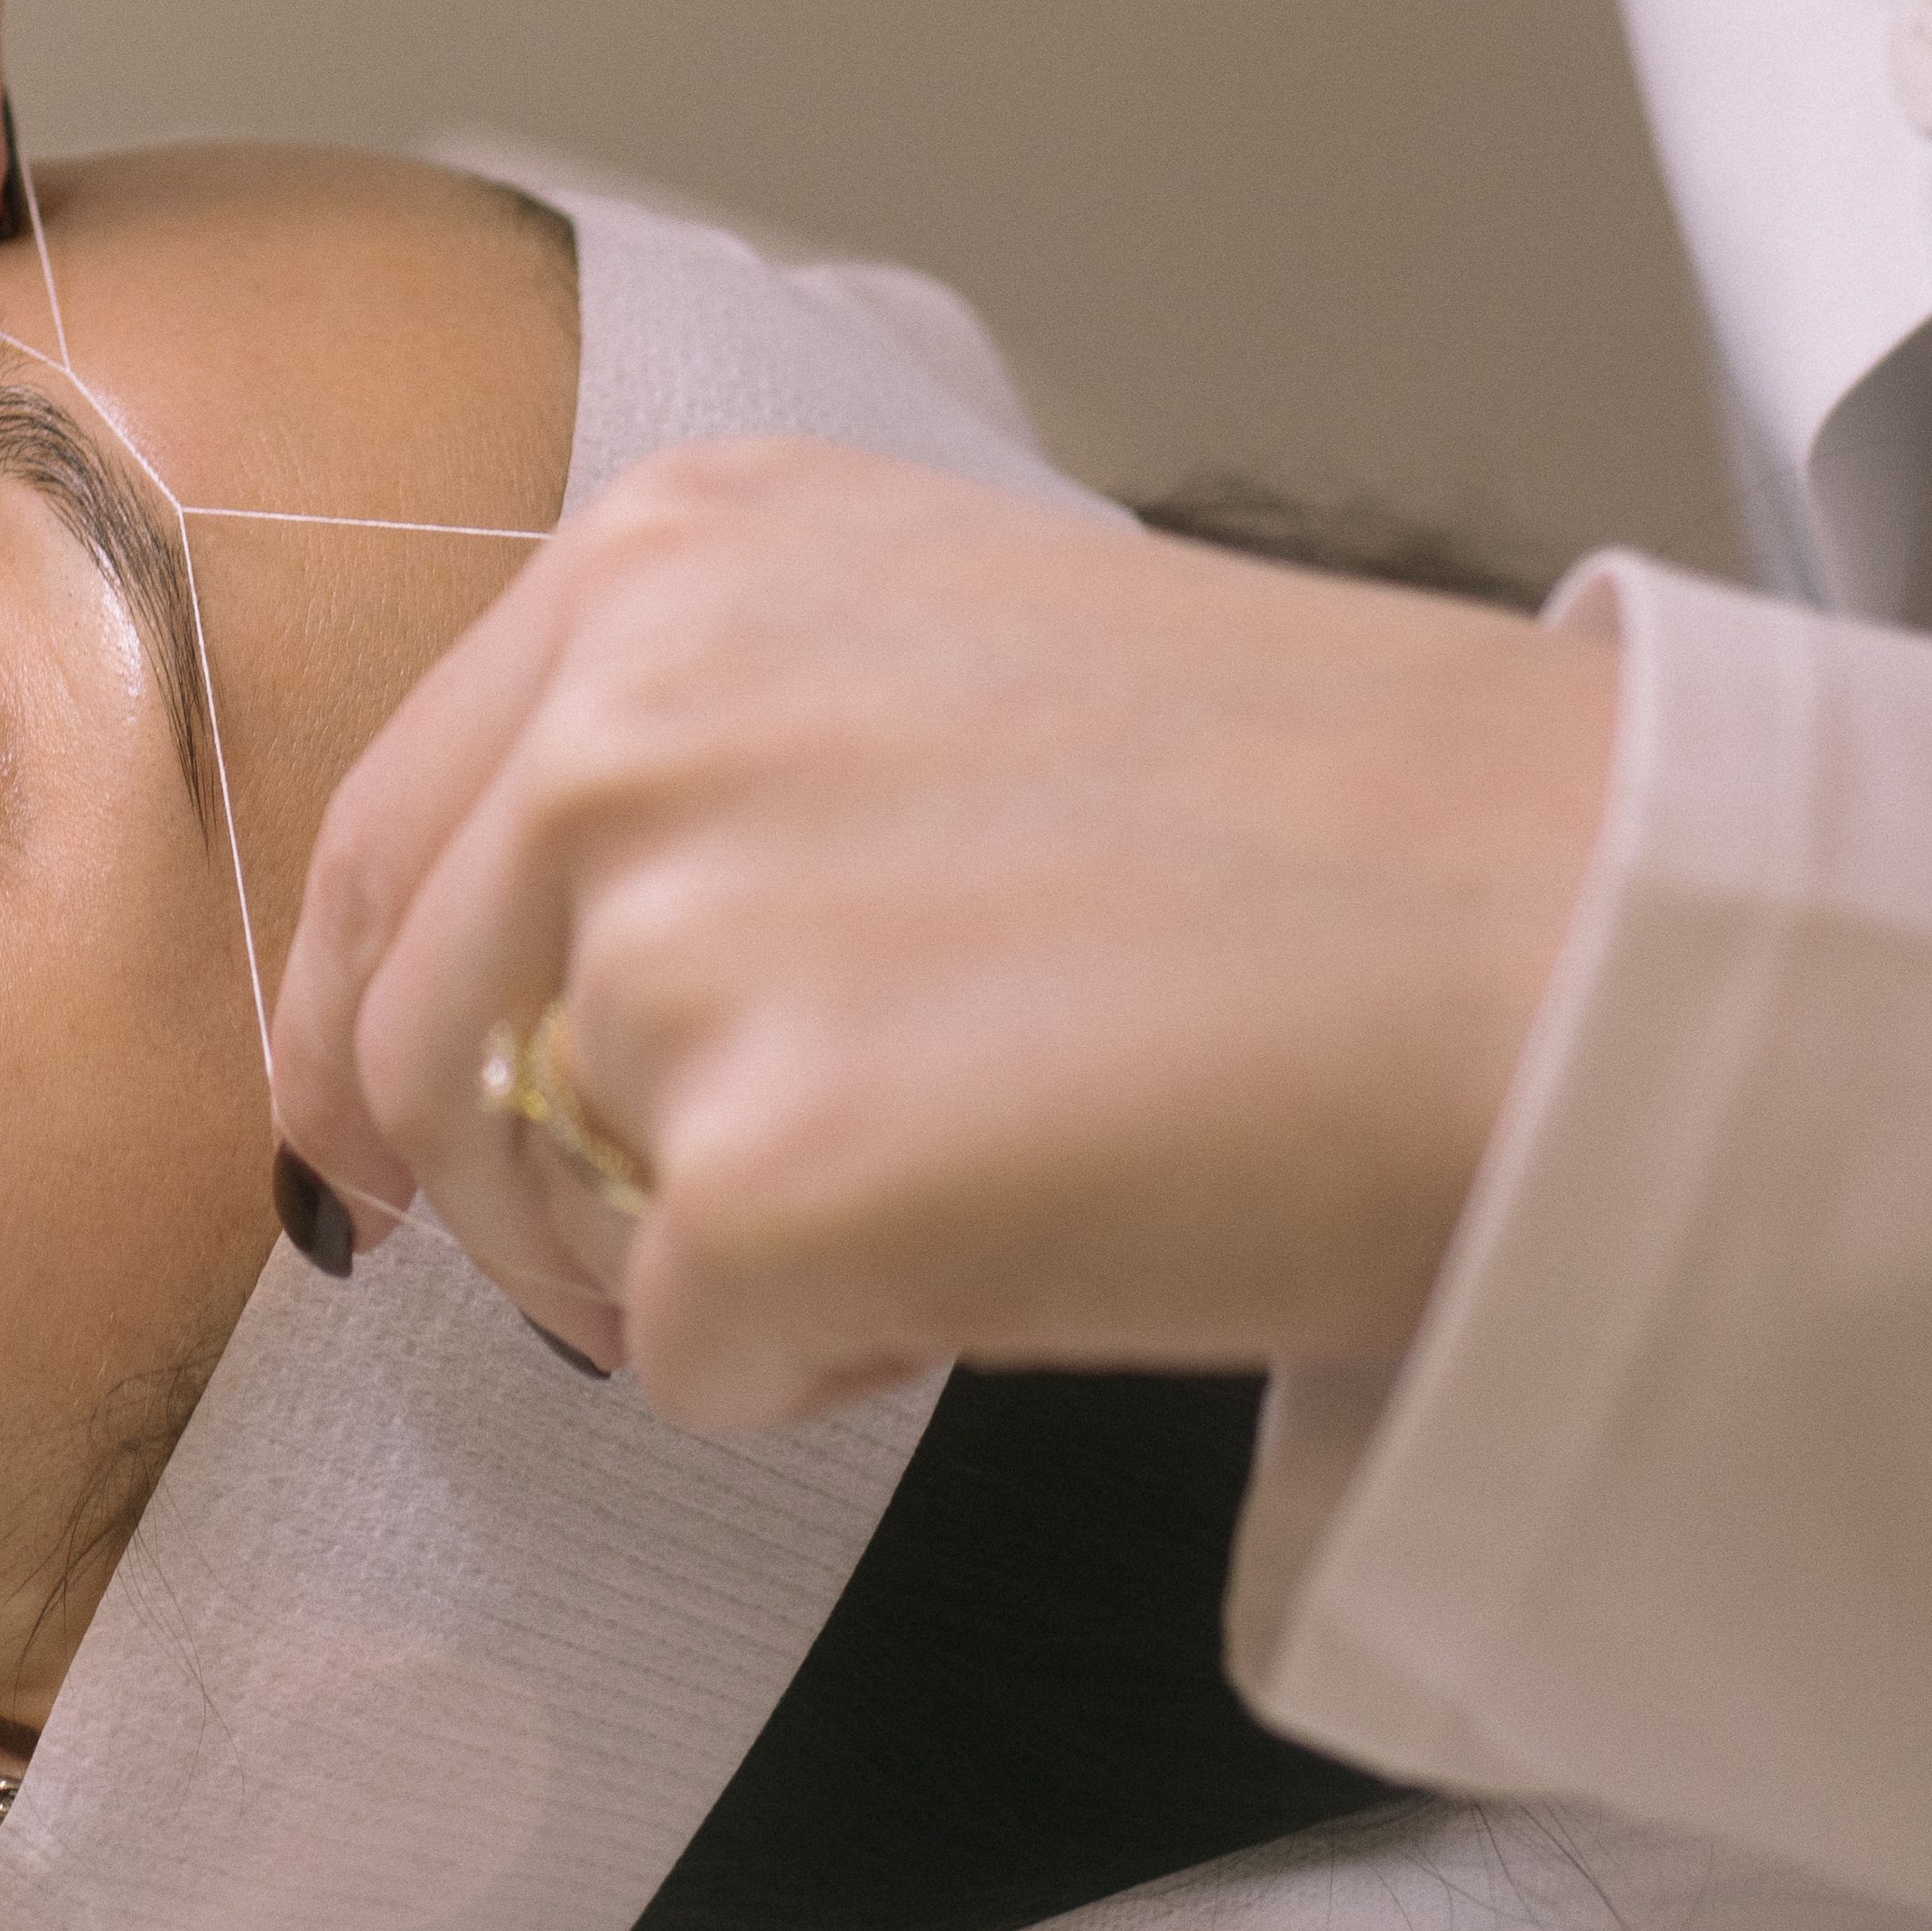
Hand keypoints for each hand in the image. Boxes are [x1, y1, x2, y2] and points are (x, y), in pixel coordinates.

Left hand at [268, 446, 1619, 1421]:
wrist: (1564, 935)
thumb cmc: (1314, 811)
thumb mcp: (929, 637)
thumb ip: (697, 751)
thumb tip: (501, 975)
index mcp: (659, 565)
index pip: (378, 837)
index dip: (367, 1019)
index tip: (378, 1138)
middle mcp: (621, 722)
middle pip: (414, 1045)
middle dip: (526, 1187)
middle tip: (731, 1231)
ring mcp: (677, 947)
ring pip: (543, 1217)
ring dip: (705, 1264)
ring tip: (962, 1183)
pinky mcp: (769, 1181)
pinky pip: (681, 1360)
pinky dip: (819, 1366)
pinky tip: (1008, 1259)